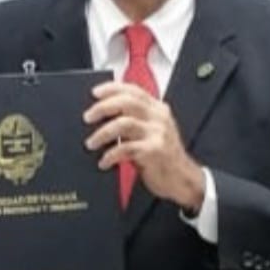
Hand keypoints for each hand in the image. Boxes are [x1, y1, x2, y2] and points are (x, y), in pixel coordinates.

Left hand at [82, 82, 204, 210]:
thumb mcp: (151, 132)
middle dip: (103, 107)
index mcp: (157, 109)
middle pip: (127, 103)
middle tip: (87, 117)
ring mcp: (158, 133)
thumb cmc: (162, 157)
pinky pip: (126, 149)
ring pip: (123, 124)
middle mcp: (159, 118)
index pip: (134, 90)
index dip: (112, 88)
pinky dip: (110, 155)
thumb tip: (102, 115)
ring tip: (91, 143)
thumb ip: (134, 120)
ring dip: (102, 133)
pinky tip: (104, 162)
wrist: (182, 180)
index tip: (95, 92)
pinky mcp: (155, 151)